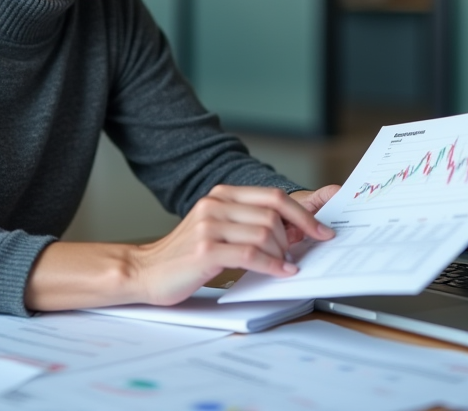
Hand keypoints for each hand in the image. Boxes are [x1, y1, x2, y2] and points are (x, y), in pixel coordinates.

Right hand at [129, 185, 335, 305]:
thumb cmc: (184, 256)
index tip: (322, 230)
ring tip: (281, 265)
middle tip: (296, 254)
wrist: (145, 271)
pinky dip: (271, 265)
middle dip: (292, 237)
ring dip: (280, 254)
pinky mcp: (206, 250)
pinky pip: (251, 254)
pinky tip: (279, 272)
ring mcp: (209, 226)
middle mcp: (215, 204)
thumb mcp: (217, 229)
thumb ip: (248, 224)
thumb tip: (293, 231)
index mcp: (221, 195)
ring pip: (265, 234)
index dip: (303, 214)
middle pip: (273, 214)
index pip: (273, 196)